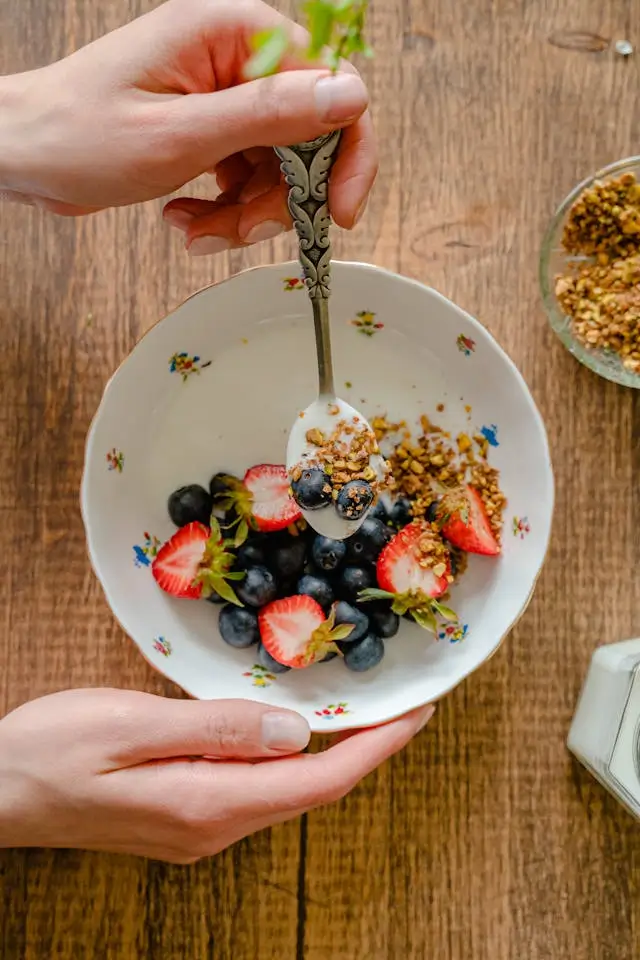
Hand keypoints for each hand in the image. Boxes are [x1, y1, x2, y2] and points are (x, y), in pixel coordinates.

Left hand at [0, 0, 376, 254]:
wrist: (24, 156)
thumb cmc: (78, 134)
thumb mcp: (181, 133)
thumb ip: (269, 114)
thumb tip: (350, 96)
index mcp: (232, 33)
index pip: (329, 84)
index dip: (345, 152)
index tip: (337, 211)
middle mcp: (234, 57)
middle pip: (305, 136)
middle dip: (279, 197)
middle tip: (242, 229)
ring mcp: (221, 93)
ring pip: (277, 167)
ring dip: (246, 213)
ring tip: (197, 230)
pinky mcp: (209, 126)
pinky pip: (246, 176)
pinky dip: (225, 210)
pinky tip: (185, 218)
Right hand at [0, 689, 433, 862]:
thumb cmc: (52, 751)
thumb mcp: (131, 725)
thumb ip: (216, 729)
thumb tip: (295, 731)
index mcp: (208, 803)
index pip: (318, 780)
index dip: (374, 748)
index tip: (417, 714)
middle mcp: (213, 827)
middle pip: (311, 789)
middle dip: (364, 749)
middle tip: (401, 704)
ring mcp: (198, 829)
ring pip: (286, 791)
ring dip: (330, 754)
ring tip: (361, 712)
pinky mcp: (184, 819)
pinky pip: (257, 790)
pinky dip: (290, 759)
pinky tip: (292, 730)